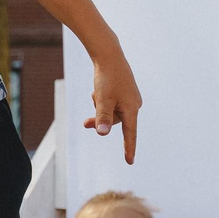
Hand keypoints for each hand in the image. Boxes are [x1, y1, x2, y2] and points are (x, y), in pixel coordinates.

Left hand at [84, 47, 142, 164]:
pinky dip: (103, 100)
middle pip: (115, 122)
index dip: (129, 148)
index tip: (130, 162)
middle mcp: (134, 104)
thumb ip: (102, 117)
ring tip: (94, 94)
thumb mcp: (102, 99)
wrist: (109, 55)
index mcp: (132, 109)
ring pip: (112, 112)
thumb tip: (102, 133)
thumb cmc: (107, 78)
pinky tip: (98, 89)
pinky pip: (112, 103)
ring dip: (100, 108)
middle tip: (84, 124)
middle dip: (100, 120)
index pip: (130, 134)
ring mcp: (130, 98)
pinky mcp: (125, 92)